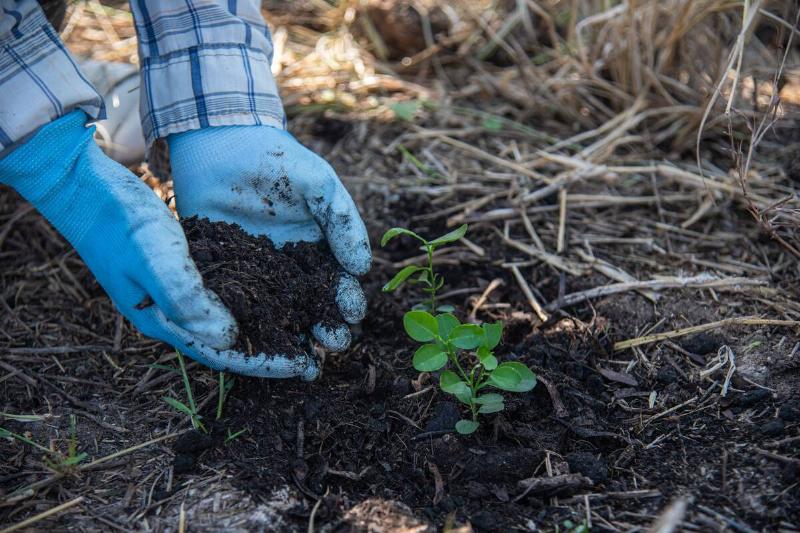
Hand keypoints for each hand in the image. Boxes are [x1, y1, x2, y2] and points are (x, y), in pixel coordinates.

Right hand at [0, 111, 314, 377]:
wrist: (85, 186)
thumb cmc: (118, 222)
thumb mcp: (154, 257)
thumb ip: (187, 298)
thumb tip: (228, 337)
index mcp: (165, 320)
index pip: (222, 354)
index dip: (263, 363)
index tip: (302, 368)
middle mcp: (176, 312)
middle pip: (233, 342)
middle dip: (273, 351)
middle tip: (315, 359)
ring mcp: (182, 289)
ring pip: (235, 318)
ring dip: (270, 325)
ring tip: (307, 328)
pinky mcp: (189, 265)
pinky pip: (230, 290)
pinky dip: (258, 295)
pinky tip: (283, 290)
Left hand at [167, 125, 371, 377]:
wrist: (219, 142)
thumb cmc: (276, 161)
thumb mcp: (319, 184)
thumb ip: (343, 222)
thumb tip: (362, 267)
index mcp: (318, 252)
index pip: (339, 287)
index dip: (348, 303)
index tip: (350, 313)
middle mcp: (290, 271)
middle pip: (312, 310)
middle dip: (327, 329)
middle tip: (330, 342)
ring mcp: (255, 277)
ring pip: (276, 317)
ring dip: (290, 339)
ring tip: (299, 359)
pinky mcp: (220, 276)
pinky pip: (234, 307)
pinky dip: (244, 327)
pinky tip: (251, 344)